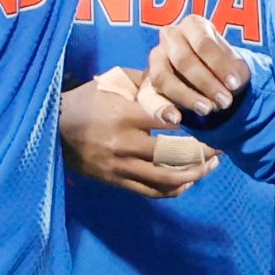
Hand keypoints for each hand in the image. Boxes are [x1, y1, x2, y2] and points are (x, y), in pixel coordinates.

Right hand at [61, 69, 218, 197]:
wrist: (52, 131)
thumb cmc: (84, 102)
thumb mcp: (110, 83)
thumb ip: (142, 82)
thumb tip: (172, 82)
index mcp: (125, 116)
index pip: (168, 120)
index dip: (194, 121)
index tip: (210, 117)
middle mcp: (125, 145)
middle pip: (174, 153)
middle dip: (203, 151)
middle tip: (221, 144)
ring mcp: (122, 167)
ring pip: (167, 177)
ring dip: (195, 173)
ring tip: (212, 165)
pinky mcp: (118, 182)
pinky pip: (152, 192)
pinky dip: (174, 189)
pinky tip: (189, 181)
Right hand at [139, 13, 252, 119]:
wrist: (209, 78)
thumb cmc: (223, 67)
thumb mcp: (235, 66)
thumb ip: (234, 72)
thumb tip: (231, 85)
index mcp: (193, 25)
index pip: (203, 43)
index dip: (219, 65)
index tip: (234, 85)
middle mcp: (170, 36)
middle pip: (183, 60)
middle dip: (206, 83)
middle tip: (225, 102)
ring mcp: (156, 58)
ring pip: (163, 77)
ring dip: (186, 96)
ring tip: (207, 110)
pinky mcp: (148, 81)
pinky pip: (148, 96)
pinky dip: (162, 108)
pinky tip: (176, 119)